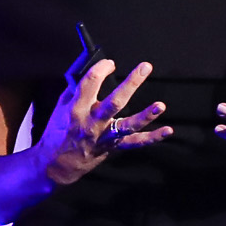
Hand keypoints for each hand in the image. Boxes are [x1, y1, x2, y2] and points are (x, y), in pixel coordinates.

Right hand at [34, 57, 166, 186]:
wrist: (57, 163)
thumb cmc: (58, 131)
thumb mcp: (60, 108)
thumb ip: (75, 91)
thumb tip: (89, 72)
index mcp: (77, 109)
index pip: (90, 82)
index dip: (102, 68)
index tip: (110, 62)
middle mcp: (93, 123)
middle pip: (115, 102)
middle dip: (131, 83)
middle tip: (145, 67)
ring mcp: (105, 136)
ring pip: (128, 125)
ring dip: (146, 115)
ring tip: (160, 105)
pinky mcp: (114, 146)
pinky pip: (135, 142)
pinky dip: (152, 137)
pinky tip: (168, 130)